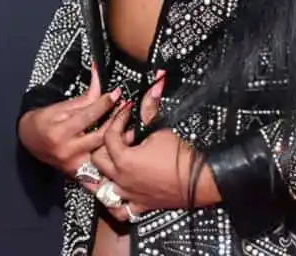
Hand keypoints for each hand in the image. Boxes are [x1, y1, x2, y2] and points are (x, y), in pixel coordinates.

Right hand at [18, 68, 120, 179]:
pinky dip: (110, 158)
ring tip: (131, 127)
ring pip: (103, 153)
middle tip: (127, 109)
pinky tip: (121, 149)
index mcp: (60, 132)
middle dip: (116, 121)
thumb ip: (84, 98)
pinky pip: (98, 167)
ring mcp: (73, 165)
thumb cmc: (44, 121)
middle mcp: (67, 151)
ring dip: (119, 140)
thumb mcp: (61, 106)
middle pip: (100, 136)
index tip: (117, 94)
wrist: (29, 140)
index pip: (89, 115)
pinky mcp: (77, 173)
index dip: (105, 103)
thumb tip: (99, 79)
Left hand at [85, 71, 219, 220]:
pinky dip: (114, 203)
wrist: (198, 180)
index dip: (117, 120)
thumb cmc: (179, 155)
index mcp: (124, 159)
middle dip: (103, 146)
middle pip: (97, 161)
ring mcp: (128, 194)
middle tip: (116, 137)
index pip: (109, 136)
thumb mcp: (161, 129)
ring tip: (106, 166)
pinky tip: (116, 193)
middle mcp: (121, 178)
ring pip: (101, 189)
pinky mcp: (139, 205)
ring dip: (100, 177)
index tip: (126, 112)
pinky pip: (119, 209)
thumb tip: (154, 84)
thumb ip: (150, 109)